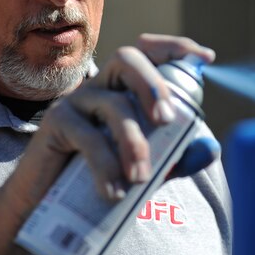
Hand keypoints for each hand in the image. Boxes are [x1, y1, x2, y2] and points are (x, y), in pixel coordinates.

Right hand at [5, 34, 215, 214]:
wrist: (43, 207)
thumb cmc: (97, 179)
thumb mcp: (142, 166)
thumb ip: (174, 156)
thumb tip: (211, 149)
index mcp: (121, 89)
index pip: (145, 52)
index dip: (173, 48)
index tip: (205, 57)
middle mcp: (98, 87)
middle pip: (127, 59)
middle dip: (153, 84)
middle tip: (167, 121)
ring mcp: (74, 102)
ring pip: (112, 103)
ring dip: (132, 141)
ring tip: (140, 178)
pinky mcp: (54, 124)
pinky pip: (87, 136)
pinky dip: (106, 164)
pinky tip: (114, 192)